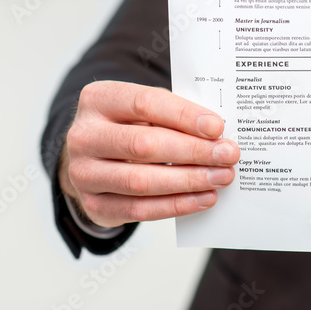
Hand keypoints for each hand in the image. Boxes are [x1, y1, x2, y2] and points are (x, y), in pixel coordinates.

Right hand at [59, 81, 239, 227]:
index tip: (217, 127)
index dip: (184, 116)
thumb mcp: (143, 110)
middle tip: (227, 155)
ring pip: (141, 181)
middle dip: (193, 151)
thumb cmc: (129, 127)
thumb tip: (216, 133)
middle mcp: (84, 135)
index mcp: (98, 99)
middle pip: (144, 144)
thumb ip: (173, 115)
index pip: (145, 103)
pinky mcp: (93, 204)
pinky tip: (204, 198)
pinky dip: (177, 205)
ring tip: (221, 177)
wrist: (94, 159)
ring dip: (188, 181)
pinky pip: (139, 210)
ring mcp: (83, 173)